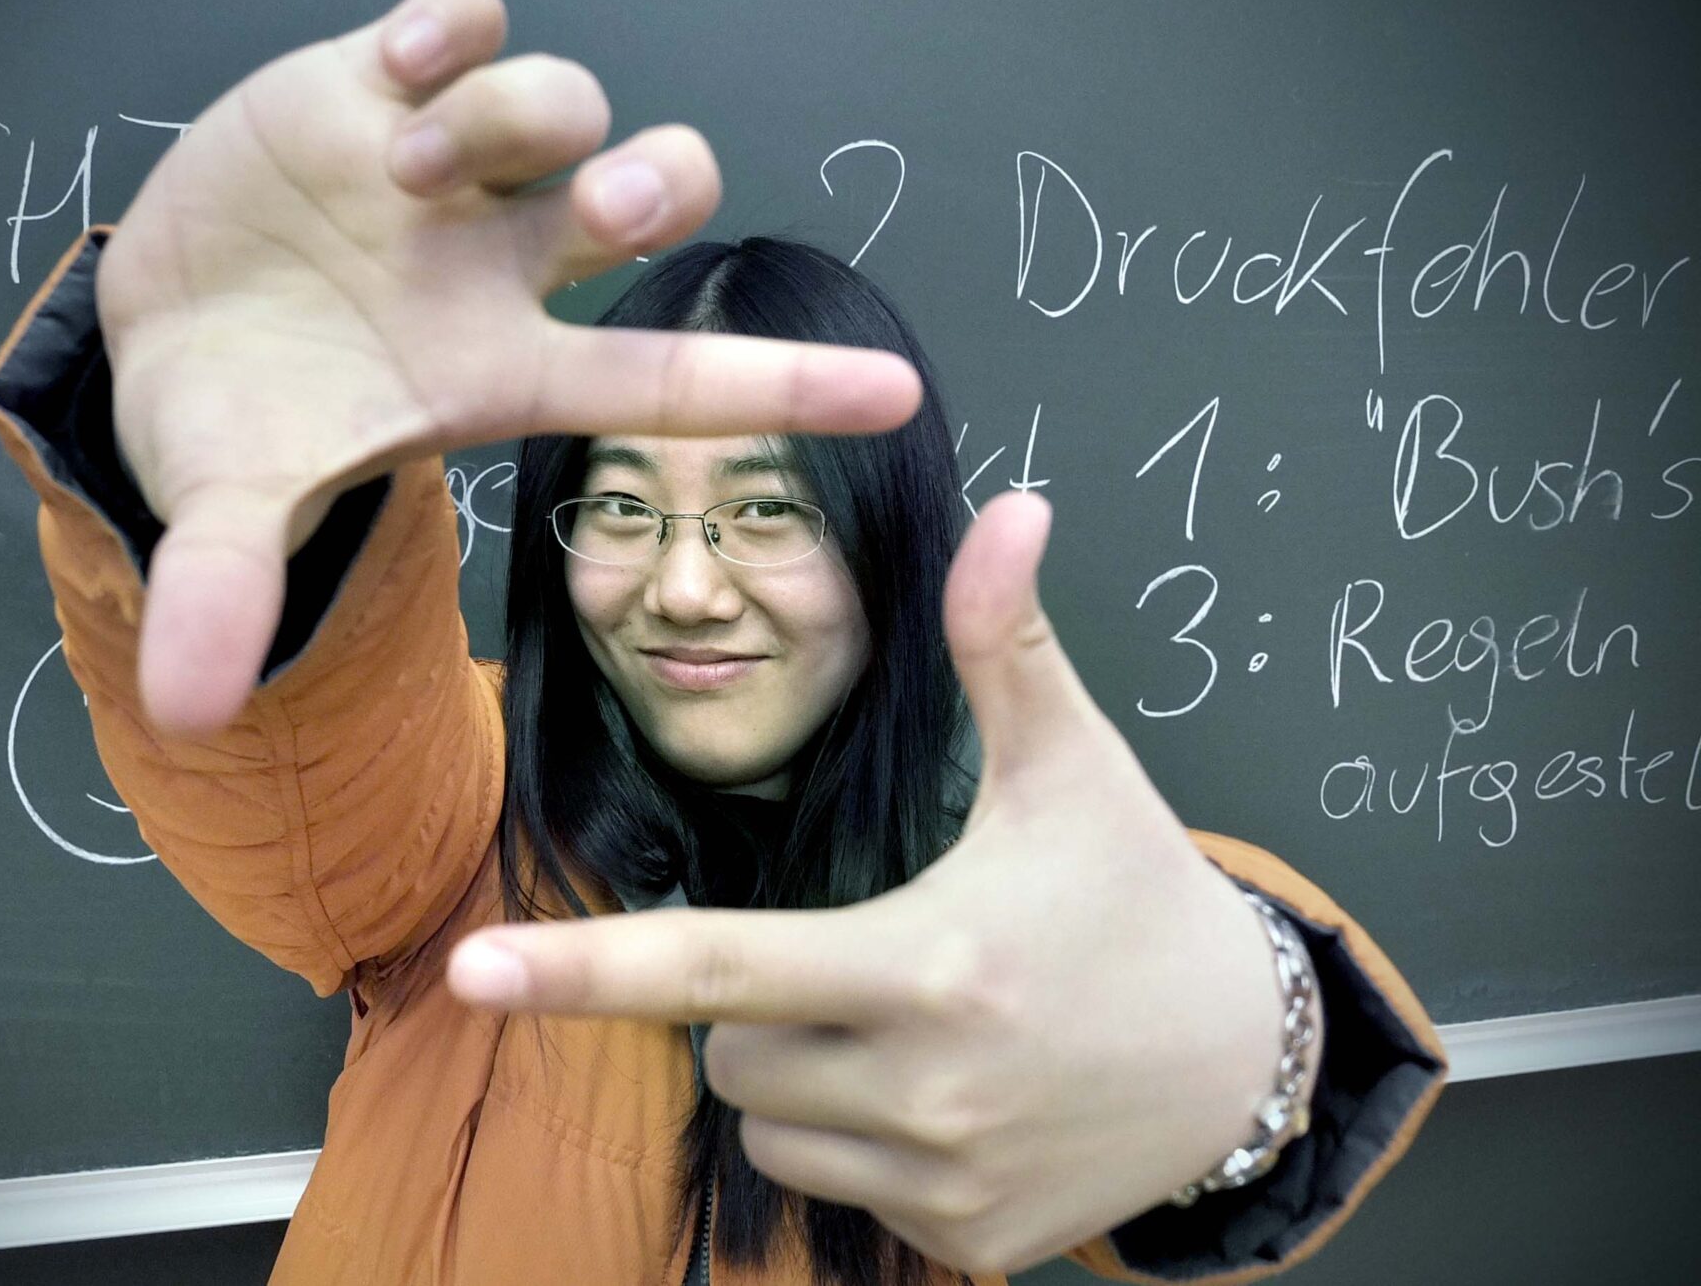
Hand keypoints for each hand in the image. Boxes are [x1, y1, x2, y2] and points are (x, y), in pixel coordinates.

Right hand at [93, 0, 921, 736]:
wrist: (155, 328)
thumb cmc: (232, 421)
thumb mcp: (227, 502)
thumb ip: (227, 591)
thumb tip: (184, 709)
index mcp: (504, 369)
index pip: (670, 378)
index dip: (785, 384)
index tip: (899, 396)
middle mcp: (505, 262)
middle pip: (657, 194)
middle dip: (657, 185)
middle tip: (591, 213)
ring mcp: (452, 165)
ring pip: (569, 99)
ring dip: (514, 120)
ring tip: (410, 166)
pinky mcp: (382, 81)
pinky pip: (469, 11)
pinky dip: (455, 20)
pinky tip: (402, 61)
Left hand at [443, 491, 1313, 1274]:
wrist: (1246, 1063)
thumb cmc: (1139, 898)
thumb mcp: (1075, 769)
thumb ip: (1007, 646)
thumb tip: (1007, 507)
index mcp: (927, 965)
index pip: (720, 968)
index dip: (585, 968)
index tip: (471, 971)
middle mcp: (924, 1090)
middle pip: (728, 1048)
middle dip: (756, 1001)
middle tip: (865, 957)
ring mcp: (941, 1181)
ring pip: (769, 1125)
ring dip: (798, 1074)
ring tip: (914, 1026)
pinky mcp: (963, 1244)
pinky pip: (834, 1189)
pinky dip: (857, 1144)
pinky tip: (951, 1098)